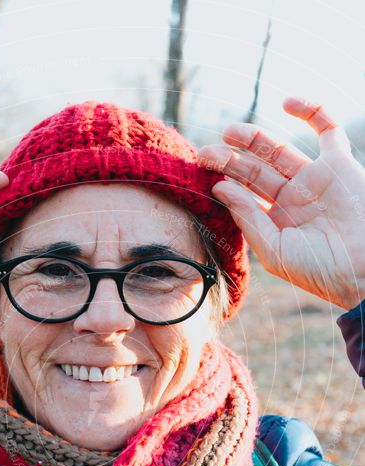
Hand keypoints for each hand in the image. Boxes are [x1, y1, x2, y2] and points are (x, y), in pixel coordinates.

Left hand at [198, 97, 364, 310]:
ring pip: (280, 150)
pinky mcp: (339, 164)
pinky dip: (310, 111)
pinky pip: (327, 130)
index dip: (225, 179)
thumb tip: (220, 187)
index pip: (245, 193)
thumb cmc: (319, 270)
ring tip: (230, 132)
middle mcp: (293, 197)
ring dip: (255, 138)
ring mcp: (315, 179)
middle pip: (256, 170)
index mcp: (276, 220)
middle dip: (232, 159)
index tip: (207, 172)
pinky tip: (287, 103)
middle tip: (208, 152)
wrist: (362, 270)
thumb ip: (248, 219)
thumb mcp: (274, 250)